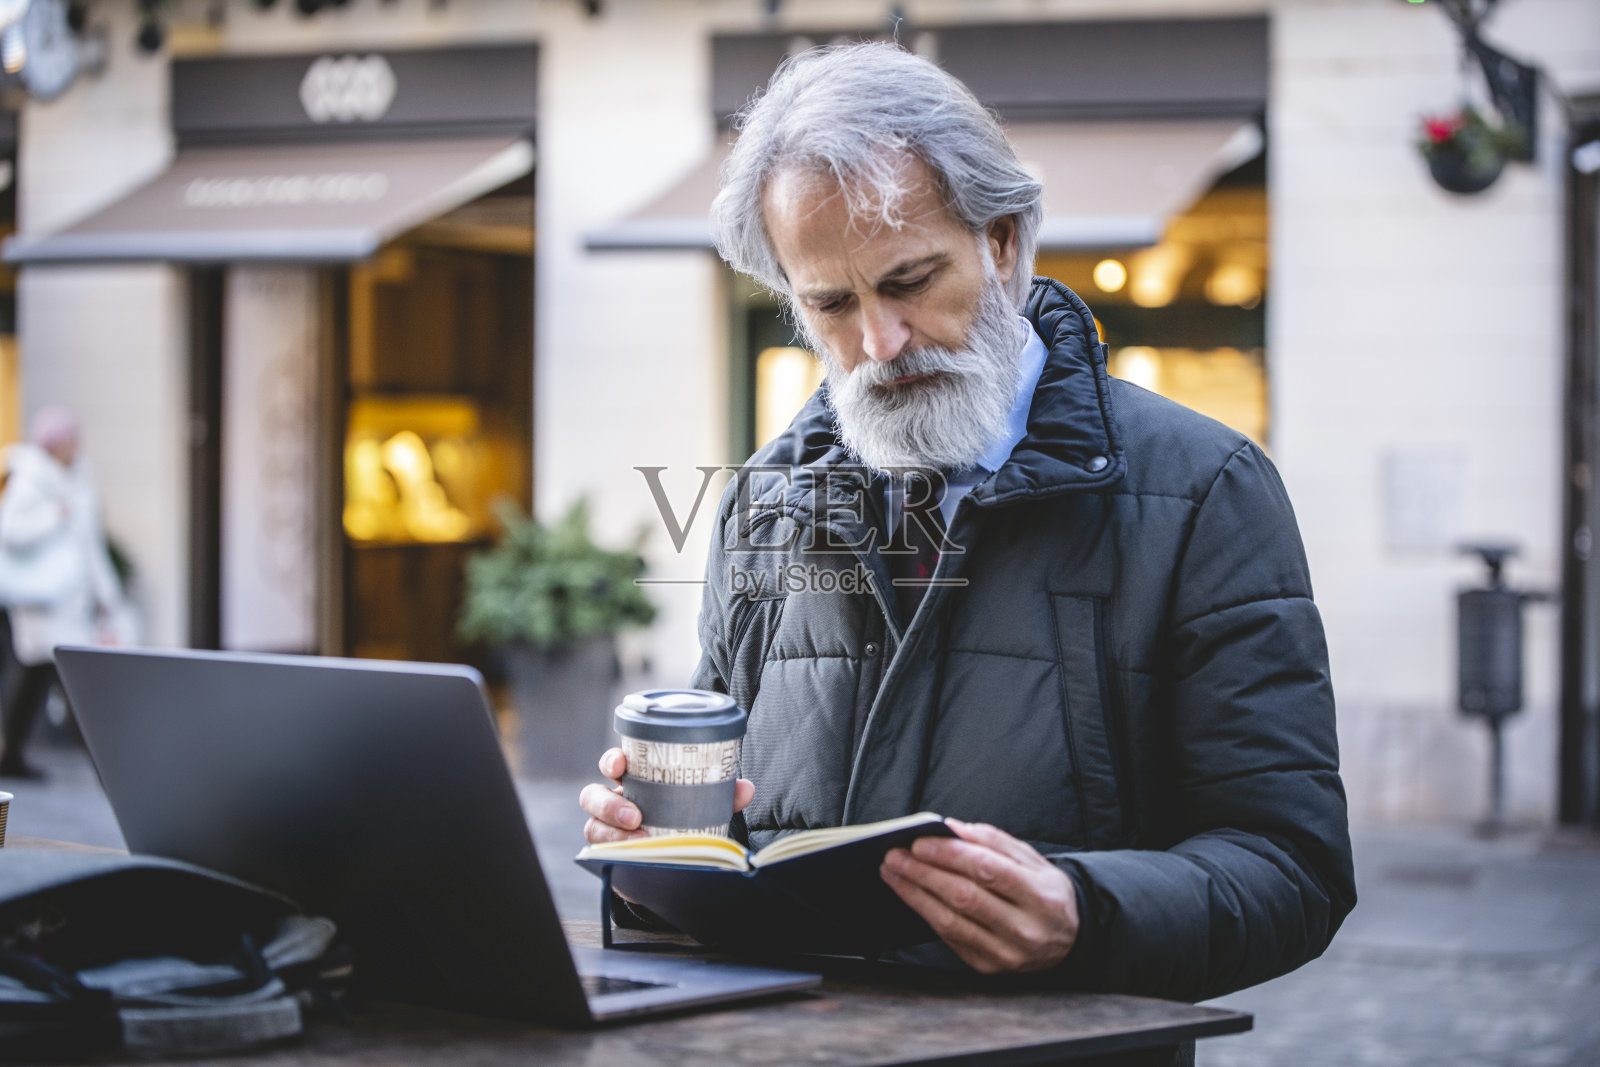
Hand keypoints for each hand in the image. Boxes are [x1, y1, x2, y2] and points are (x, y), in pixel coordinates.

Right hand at [578, 748, 754, 844]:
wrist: (674, 864)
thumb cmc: (681, 821)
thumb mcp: (700, 806)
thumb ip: (720, 796)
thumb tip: (746, 788)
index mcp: (633, 782)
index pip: (612, 764)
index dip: (611, 761)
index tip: (620, 764)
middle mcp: (613, 803)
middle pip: (592, 795)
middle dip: (608, 803)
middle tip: (634, 815)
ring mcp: (607, 831)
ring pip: (593, 827)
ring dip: (613, 833)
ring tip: (639, 840)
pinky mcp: (609, 857)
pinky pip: (602, 854)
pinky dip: (617, 854)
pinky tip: (636, 856)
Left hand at [880, 818, 1079, 973]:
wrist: (1069, 939)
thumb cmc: (1044, 892)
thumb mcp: (1032, 860)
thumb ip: (994, 841)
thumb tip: (952, 827)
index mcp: (1041, 896)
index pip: (987, 870)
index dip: (949, 855)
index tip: (919, 842)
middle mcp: (1025, 929)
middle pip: (964, 897)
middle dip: (923, 873)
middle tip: (895, 855)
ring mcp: (1006, 954)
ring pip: (951, 921)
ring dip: (915, 894)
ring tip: (893, 873)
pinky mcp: (988, 967)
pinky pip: (950, 938)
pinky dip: (926, 913)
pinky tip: (911, 895)